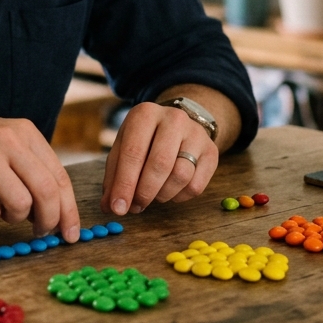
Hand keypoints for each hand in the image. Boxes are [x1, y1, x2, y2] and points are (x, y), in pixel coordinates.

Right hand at [0, 115, 80, 241]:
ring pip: (20, 205)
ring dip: (12, 217)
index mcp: (23, 131)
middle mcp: (8, 139)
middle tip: (40, 234)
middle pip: (46, 192)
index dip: (69, 209)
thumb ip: (30, 169)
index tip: (70, 233)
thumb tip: (57, 211)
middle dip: (49, 221)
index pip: (59, 176)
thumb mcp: (2, 143)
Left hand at [100, 102, 218, 215]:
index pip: (133, 153)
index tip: (118, 208)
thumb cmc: (145, 139)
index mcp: (145, 114)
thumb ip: (114, 176)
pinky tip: (170, 190)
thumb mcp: (124, 147)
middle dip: (144, 192)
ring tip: (152, 195)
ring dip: (162, 195)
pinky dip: (179, 196)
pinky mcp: (211, 151)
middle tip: (135, 207)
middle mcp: (173, 118)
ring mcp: (196, 134)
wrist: (178, 125)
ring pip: (180, 176)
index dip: (124, 184)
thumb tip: (110, 207)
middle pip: (159, 164)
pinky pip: (196, 185)